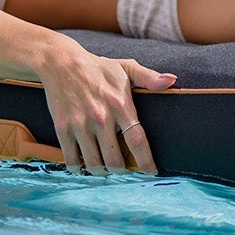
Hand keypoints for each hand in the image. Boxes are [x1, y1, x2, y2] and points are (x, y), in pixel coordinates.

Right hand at [35, 39, 176, 173]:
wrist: (61, 62)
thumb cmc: (98, 67)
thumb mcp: (126, 68)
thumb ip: (149, 77)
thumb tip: (172, 80)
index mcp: (120, 104)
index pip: (137, 140)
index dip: (146, 161)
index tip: (151, 172)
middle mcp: (101, 117)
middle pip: (115, 159)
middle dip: (121, 171)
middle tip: (123, 170)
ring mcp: (80, 124)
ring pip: (94, 163)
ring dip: (101, 172)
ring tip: (105, 170)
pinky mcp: (62, 128)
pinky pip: (71, 159)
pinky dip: (78, 169)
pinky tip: (83, 167)